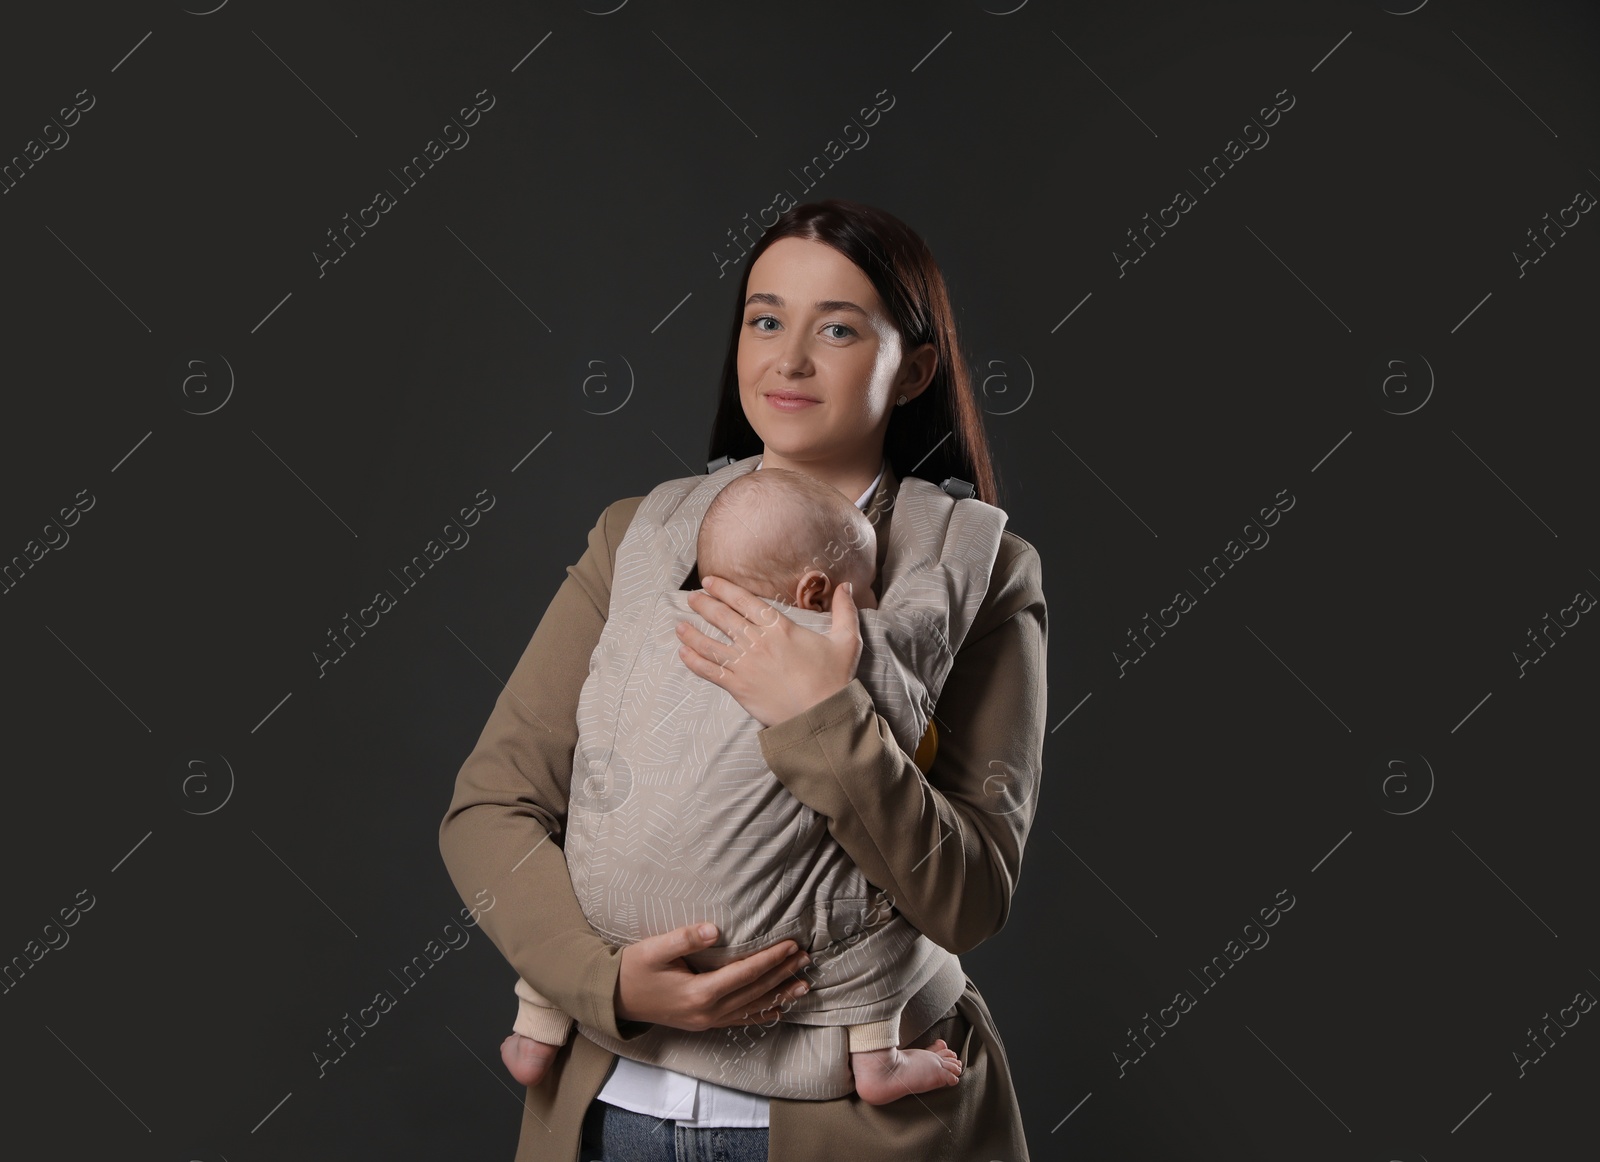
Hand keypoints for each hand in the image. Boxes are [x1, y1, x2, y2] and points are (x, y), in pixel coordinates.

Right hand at [615, 923, 812, 1031]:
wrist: (613, 999)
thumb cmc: (633, 970)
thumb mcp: (654, 949)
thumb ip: (684, 938)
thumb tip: (714, 929)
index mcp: (699, 993)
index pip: (745, 974)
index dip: (771, 959)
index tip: (791, 945)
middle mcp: (708, 1012)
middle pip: (755, 992)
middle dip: (782, 975)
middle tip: (806, 958)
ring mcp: (706, 1021)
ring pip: (752, 1009)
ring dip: (779, 996)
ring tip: (803, 984)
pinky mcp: (703, 1023)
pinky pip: (740, 1021)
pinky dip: (762, 1014)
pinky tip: (777, 1008)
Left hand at [676, 575, 862, 727]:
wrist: (821, 715)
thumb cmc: (834, 679)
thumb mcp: (847, 640)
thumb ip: (845, 611)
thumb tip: (847, 586)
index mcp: (779, 627)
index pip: (745, 601)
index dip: (724, 589)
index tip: (710, 582)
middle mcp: (757, 642)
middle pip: (723, 617)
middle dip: (704, 605)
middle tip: (692, 598)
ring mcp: (745, 664)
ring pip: (710, 643)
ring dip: (692, 632)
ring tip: (679, 625)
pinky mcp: (738, 686)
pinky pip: (709, 671)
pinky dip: (693, 661)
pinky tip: (683, 653)